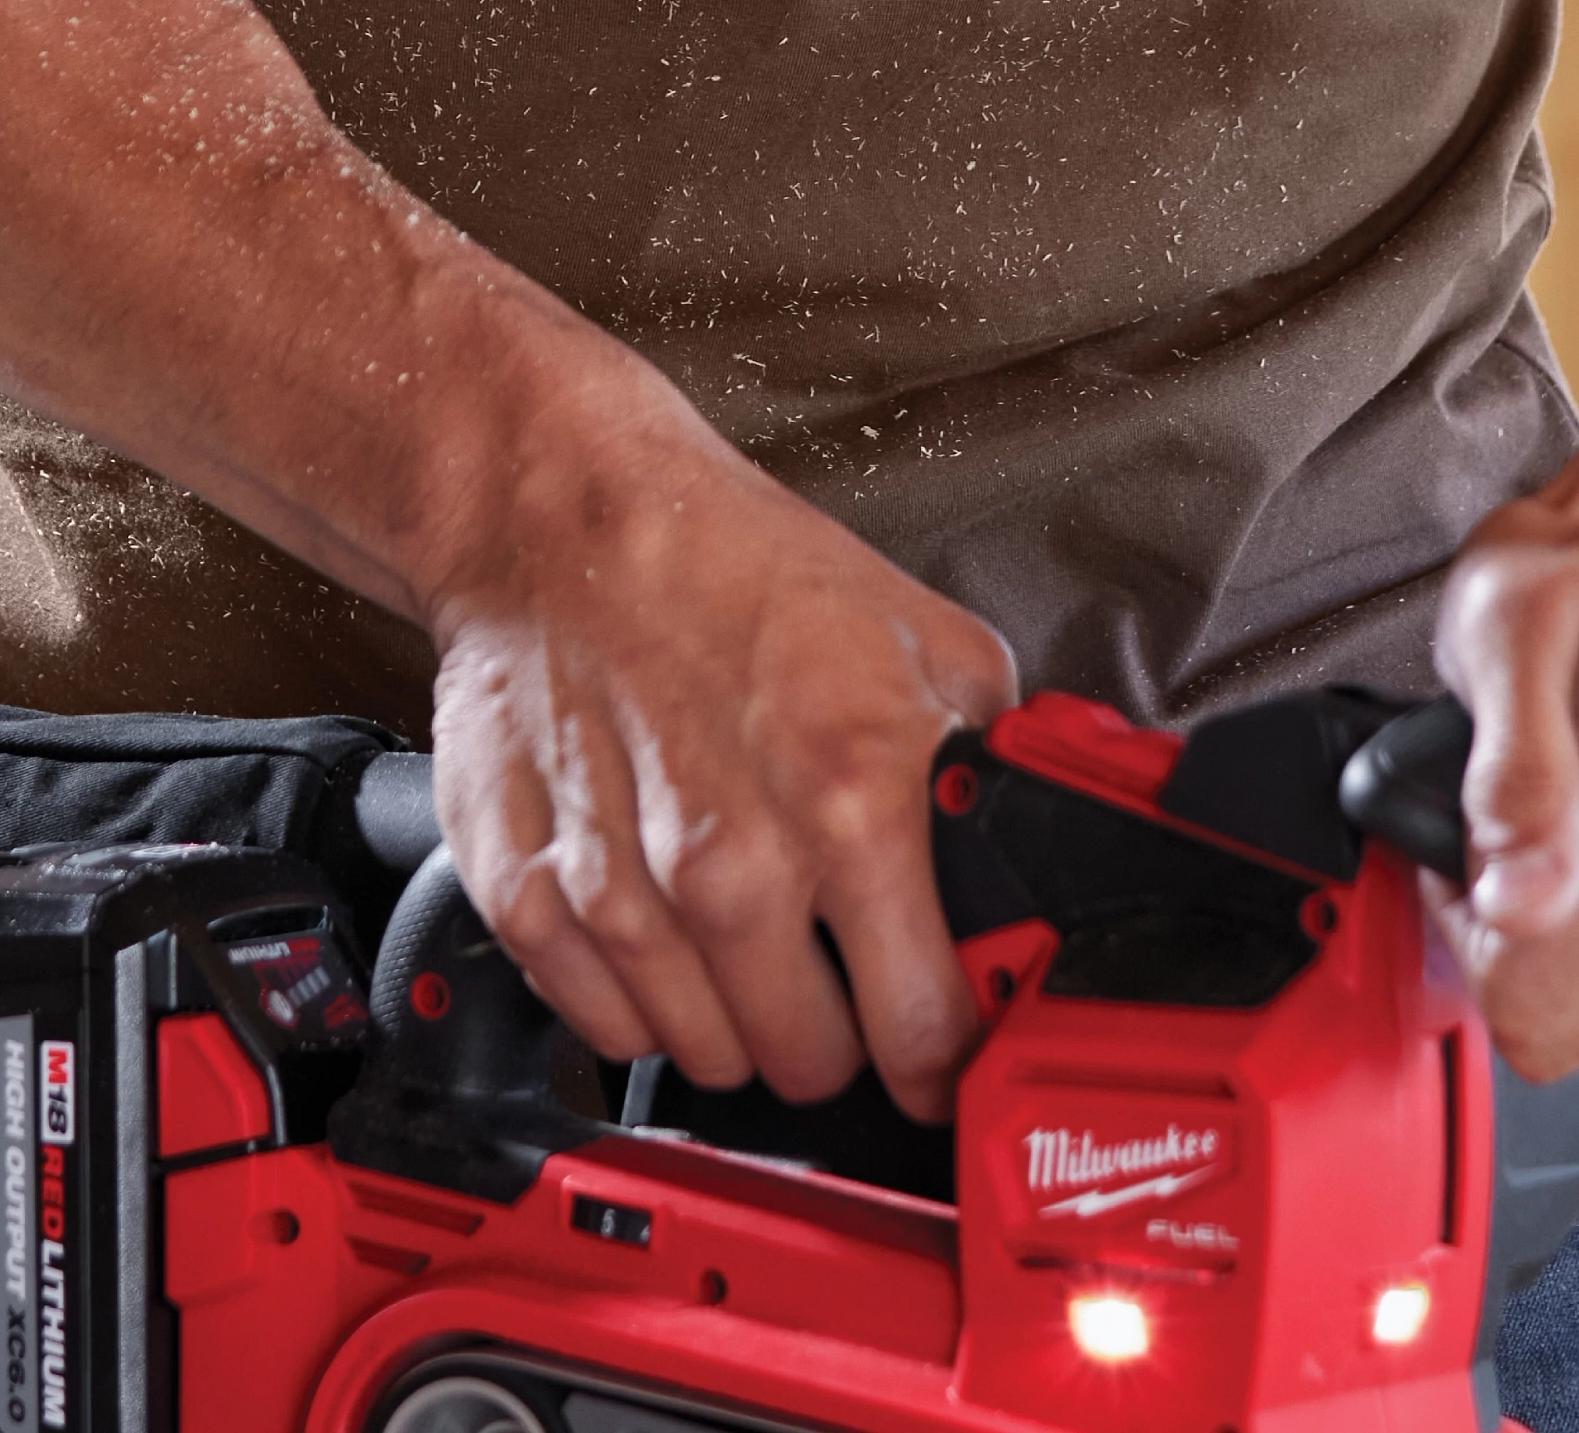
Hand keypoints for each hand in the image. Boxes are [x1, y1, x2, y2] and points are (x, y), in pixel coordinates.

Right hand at [414, 327, 1017, 1116]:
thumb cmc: (738, 566)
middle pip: (811, 1066)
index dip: (945, 1053)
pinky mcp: (526, 895)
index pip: (925, 1031)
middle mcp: (732, 863)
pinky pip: (606, 1028)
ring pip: (706, 1057)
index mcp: (849, 798)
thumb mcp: (923, 637)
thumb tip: (1051, 848)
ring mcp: (620, 890)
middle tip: (830, 956)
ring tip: (739, 911)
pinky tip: (657, 910)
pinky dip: (635, 993)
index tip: (942, 1045)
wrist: (570, 511)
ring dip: (732, 1010)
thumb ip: (995, 761)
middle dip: (834, 1025)